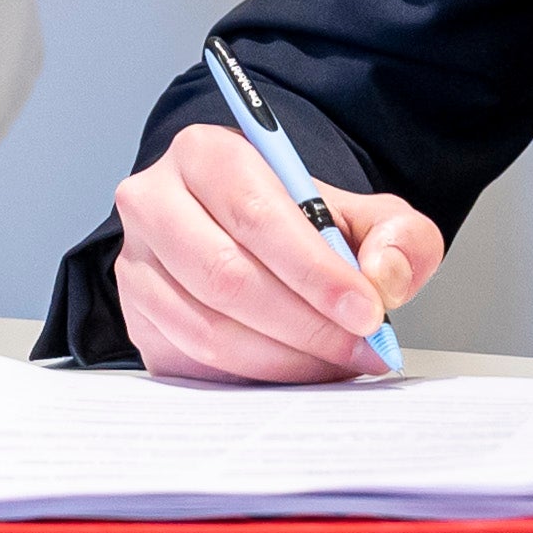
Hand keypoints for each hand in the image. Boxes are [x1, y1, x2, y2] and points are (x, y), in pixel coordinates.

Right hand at [109, 121, 442, 382]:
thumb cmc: (301, 222)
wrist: (250, 237)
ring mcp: (136, 265)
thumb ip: (397, 236)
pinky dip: (254, 378)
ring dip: (283, 358)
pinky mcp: (137, 320)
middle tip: (362, 348)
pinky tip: (296, 369)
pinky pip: (193, 364)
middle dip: (305, 324)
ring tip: (337, 360)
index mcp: (205, 154)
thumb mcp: (364, 213)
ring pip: (207, 328)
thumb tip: (383, 279)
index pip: (256, 215)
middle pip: (225, 276)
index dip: (315, 271)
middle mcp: (154, 202)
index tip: (367, 311)